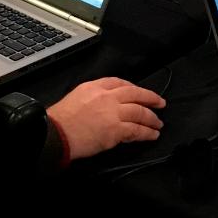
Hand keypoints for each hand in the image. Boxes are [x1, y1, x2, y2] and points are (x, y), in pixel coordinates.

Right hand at [47, 78, 165, 159]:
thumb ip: (92, 97)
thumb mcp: (76, 97)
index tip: (140, 93)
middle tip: (160, 103)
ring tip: (158, 123)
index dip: (133, 87)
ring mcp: (113, 112)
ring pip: (140, 112)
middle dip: (150, 98)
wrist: (56, 134)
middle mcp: (106, 96)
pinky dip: (147, 133)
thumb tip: (104, 106)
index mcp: (95, 86)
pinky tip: (153, 135)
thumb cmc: (60, 120)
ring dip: (152, 118)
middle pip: (135, 94)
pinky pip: (137, 130)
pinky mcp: (116, 130)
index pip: (119, 82)